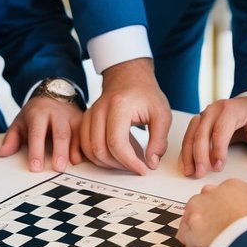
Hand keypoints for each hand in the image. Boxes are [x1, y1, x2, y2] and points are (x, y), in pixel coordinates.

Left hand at [0, 98, 83, 172]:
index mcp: (39, 113)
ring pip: (77, 133)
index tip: (35, 167)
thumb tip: (2, 153)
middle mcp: (57, 114)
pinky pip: (87, 134)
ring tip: (73, 164)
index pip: (37, 133)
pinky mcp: (84, 121)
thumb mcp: (20, 122)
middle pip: (60, 132)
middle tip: (58, 168)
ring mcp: (72, 116)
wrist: (54, 95)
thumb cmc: (35, 114)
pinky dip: (85, 147)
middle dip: (60, 150)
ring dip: (76, 149)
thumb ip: (11, 138)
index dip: (36, 150)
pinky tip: (83, 158)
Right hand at [79, 58, 171, 174]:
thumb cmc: (145, 93)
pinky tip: (114, 156)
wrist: (128, 76)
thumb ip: (159, 139)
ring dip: (107, 163)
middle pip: (99, 149)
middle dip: (118, 165)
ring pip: (89, 150)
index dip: (129, 161)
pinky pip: (85, 145)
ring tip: (126, 161)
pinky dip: (97, 156)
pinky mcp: (86, 120)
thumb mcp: (161, 113)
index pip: (116, 142)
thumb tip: (151, 163)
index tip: (143, 169)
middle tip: (136, 166)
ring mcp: (90, 115)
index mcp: (119, 106)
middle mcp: (100, 110)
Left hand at [177, 179, 246, 246]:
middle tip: (217, 233)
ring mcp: (199, 207)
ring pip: (191, 221)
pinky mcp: (192, 225)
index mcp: (230, 186)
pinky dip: (195, 246)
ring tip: (213, 244)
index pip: (219, 195)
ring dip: (199, 233)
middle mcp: (211, 192)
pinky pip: (187, 239)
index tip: (227, 222)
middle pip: (200, 206)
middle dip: (206, 220)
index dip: (222, 212)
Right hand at [179, 96, 246, 177]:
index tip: (218, 167)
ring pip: (192, 133)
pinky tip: (186, 164)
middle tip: (201, 173)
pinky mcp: (201, 122)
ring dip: (188, 153)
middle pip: (202, 132)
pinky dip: (186, 151)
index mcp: (232, 109)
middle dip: (199, 154)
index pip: (220, 130)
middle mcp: (215, 109)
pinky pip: (189, 135)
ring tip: (190, 172)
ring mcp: (206, 114)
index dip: (217, 150)